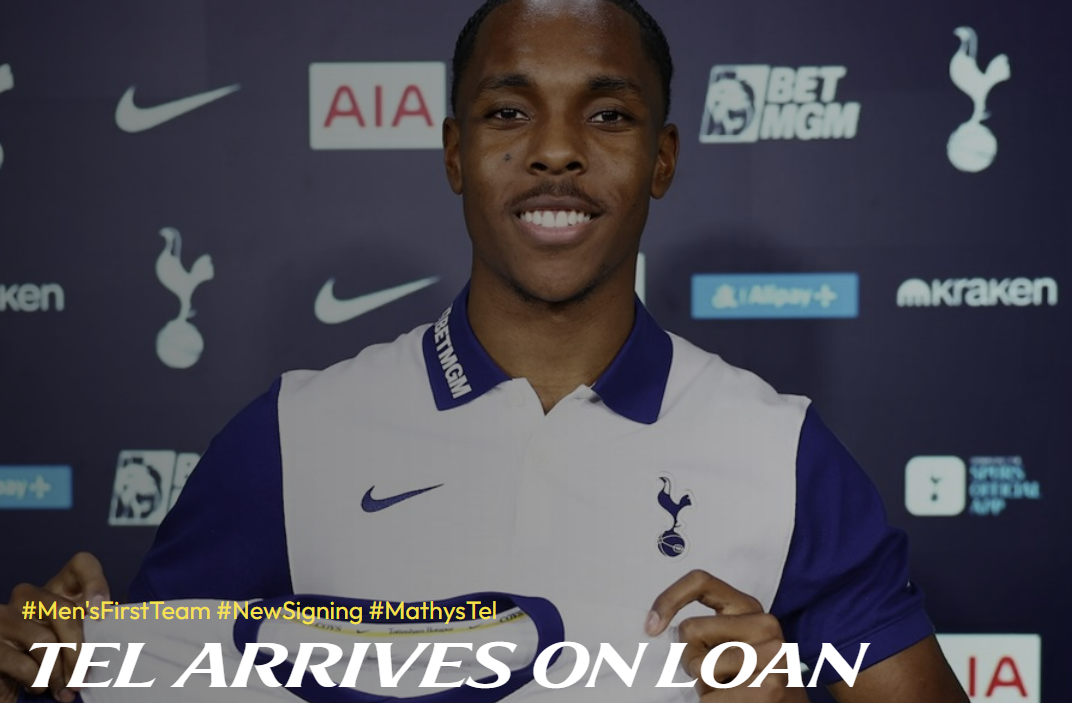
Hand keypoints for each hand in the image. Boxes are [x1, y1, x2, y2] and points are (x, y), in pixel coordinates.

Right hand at [0, 553, 109, 702]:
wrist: (20, 678)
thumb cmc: (58, 653)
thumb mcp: (80, 635)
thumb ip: (97, 628)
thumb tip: (123, 633)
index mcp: (59, 587)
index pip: (81, 564)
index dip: (95, 582)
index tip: (102, 611)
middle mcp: (29, 595)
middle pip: (63, 610)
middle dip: (77, 649)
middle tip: (84, 677)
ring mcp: (6, 616)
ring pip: (42, 640)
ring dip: (58, 672)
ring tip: (66, 687)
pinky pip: (22, 663)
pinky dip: (37, 680)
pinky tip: (40, 686)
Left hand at [646, 569, 806, 700]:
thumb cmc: (752, 677)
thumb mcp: (730, 642)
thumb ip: (706, 630)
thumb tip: (657, 627)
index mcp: (748, 607)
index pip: (701, 581)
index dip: (668, 599)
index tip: (651, 626)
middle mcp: (765, 624)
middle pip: (690, 629)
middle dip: (689, 658)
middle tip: (712, 674)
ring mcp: (772, 655)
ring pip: (700, 665)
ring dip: (704, 686)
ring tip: (728, 689)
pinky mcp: (770, 687)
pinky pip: (713, 698)